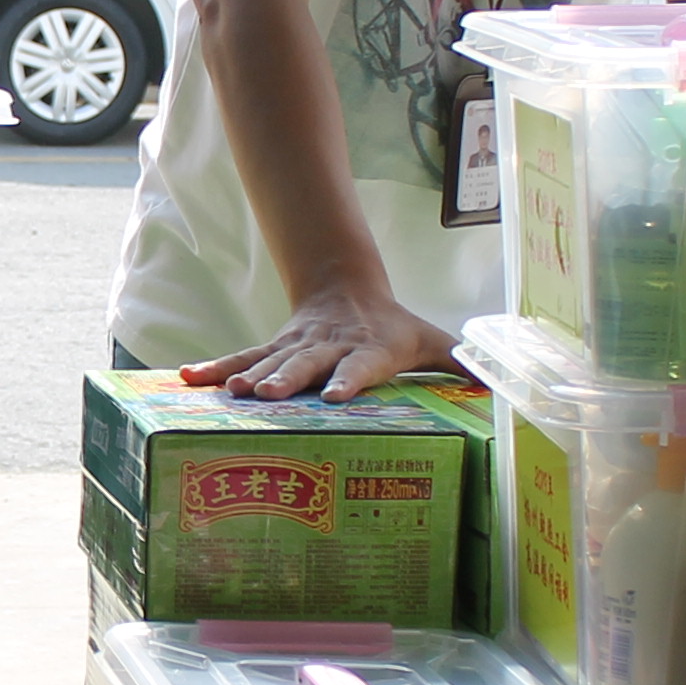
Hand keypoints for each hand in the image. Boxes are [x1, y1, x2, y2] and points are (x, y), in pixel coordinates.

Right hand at [181, 284, 453, 401]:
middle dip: (287, 379)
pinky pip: (242, 358)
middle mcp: (329, 347)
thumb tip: (497, 382)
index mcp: (369, 348)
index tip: (335, 397)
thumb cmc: (395, 327)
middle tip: (269, 397)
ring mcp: (296, 346)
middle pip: (306, 364)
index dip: (348, 380)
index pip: (360, 365)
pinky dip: (216, 368)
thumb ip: (461, 362)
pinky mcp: (273, 348)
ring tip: (231, 394)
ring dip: (247, 377)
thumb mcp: (432, 340)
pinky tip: (188, 378)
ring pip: (269, 361)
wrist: (349, 287)